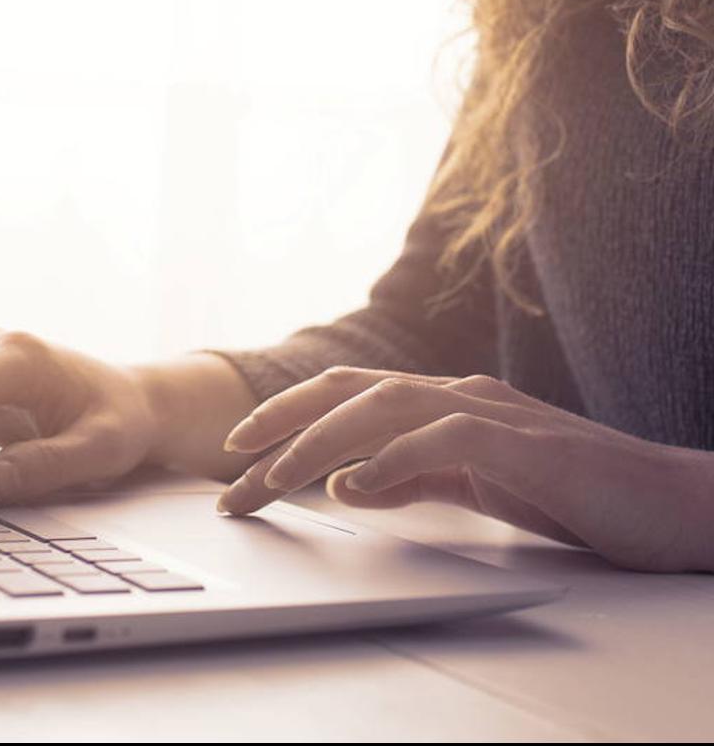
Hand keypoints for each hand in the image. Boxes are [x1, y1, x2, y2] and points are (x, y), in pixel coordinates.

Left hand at [218, 366, 713, 572]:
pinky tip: (358, 484)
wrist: (670, 504)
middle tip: (228, 464)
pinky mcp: (526, 444)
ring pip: (385, 409)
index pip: (347, 396)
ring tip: (272, 477)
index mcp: (444, 402)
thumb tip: (344, 482)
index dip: (287, 416)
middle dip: (281, 424)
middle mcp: (459, 394)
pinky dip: (396, 459)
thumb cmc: (572, 491)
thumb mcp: (472, 486)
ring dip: (320, 443)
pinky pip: (447, 441)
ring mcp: (494, 412)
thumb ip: (412, 478)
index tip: (239, 454)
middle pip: (349, 392)